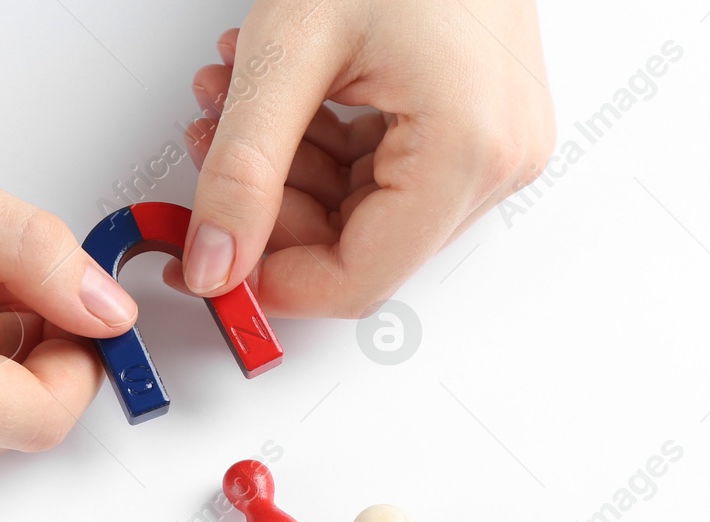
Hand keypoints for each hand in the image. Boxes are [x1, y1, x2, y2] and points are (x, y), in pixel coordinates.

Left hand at [170, 0, 554, 317]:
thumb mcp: (288, 51)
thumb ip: (243, 168)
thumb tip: (216, 260)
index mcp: (470, 151)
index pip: (359, 279)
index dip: (272, 283)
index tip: (208, 263)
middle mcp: (500, 160)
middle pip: (362, 246)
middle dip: (273, 211)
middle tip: (209, 155)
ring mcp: (498, 144)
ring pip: (368, 212)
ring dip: (290, 174)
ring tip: (233, 107)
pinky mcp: (483, 125)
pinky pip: (390, 172)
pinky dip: (326, 149)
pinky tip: (285, 104)